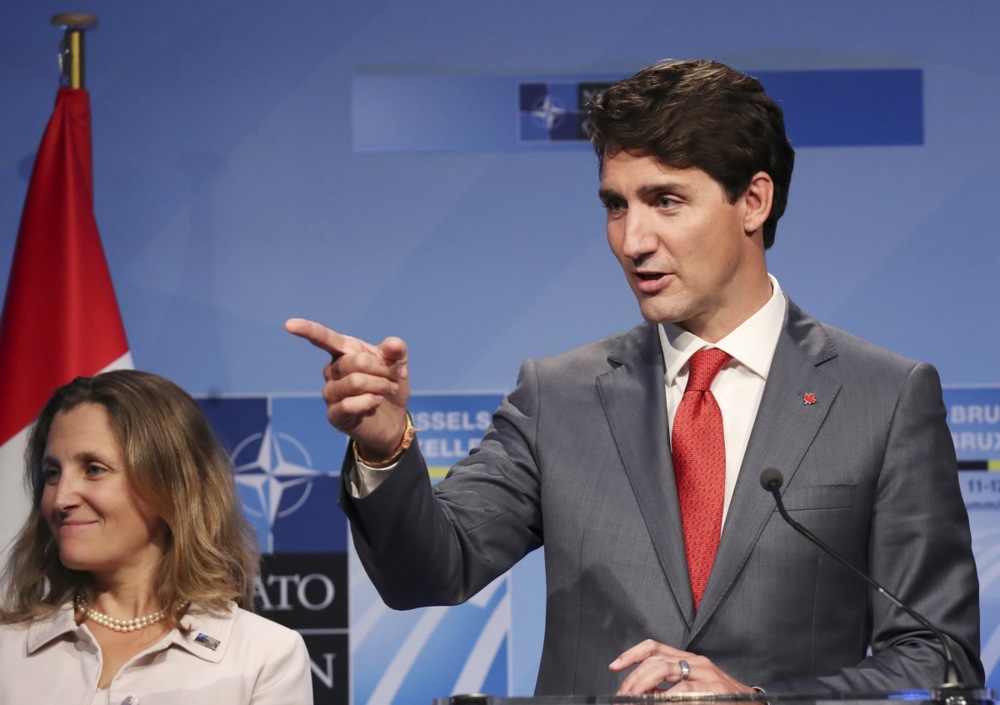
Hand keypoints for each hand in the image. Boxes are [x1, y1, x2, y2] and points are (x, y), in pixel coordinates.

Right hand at [285, 318, 409, 460]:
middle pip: (355, 362)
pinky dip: (369, 401)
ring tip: (389, 388)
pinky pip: (349, 405)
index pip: (324, 339)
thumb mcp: (399, 364)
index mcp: (344, 352)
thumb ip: (396, 350)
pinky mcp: (334, 415)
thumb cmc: (390, 385)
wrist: (393, 419)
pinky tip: (376, 402)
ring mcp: (331, 394)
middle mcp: (332, 371)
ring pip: (354, 382)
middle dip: (382, 369)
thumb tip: (393, 346)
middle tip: (396, 376)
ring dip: (379, 385)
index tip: (289, 324)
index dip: (307, 330)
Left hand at [609, 639, 753, 694]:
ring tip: (633, 701)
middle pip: (654, 660)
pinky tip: (655, 703)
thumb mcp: (694, 690)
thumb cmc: (722, 700)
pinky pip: (682, 692)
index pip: (654, 648)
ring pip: (663, 670)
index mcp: (689, 659)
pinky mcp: (712, 690)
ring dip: (643, 687)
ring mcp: (705, 675)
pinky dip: (664, 699)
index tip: (614, 666)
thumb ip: (670, 688)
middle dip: (633, 679)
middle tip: (622, 696)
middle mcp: (696, 662)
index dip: (631, 654)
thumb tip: (643, 695)